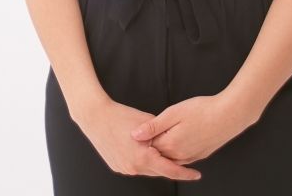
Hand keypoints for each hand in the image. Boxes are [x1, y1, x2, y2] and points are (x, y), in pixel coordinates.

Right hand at [75, 98, 200, 180]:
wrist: (95, 116)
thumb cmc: (120, 116)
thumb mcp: (147, 122)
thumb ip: (162, 134)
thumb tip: (173, 140)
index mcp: (144, 158)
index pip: (170, 170)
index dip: (185, 173)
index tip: (196, 174)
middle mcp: (134, 168)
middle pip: (158, 170)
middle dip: (168, 163)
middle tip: (176, 154)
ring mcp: (124, 168)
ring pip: (146, 168)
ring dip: (153, 161)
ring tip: (154, 146)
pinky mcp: (117, 166)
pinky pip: (134, 166)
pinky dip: (141, 160)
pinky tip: (140, 147)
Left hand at [131, 92, 255, 164]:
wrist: (230, 115)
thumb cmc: (203, 110)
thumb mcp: (174, 113)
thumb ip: (153, 126)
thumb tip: (134, 135)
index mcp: (171, 145)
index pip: (148, 146)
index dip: (142, 137)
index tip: (136, 126)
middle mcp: (180, 155)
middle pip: (158, 155)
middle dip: (150, 146)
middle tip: (146, 131)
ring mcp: (191, 156)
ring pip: (170, 158)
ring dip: (163, 150)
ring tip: (160, 134)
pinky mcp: (200, 154)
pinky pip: (182, 158)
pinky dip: (175, 152)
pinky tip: (174, 141)